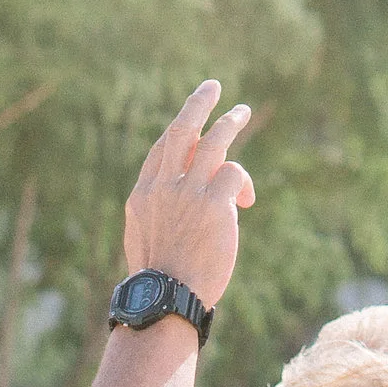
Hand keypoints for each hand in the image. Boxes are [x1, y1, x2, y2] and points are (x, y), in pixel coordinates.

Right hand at [122, 82, 253, 307]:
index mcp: (142, 195)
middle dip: (198, 104)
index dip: (178, 131)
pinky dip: (241, 181)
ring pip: (213, 142)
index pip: (161, 150)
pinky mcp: (215, 205)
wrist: (165, 299)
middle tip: (213, 87)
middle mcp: (163, 187)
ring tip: (240, 112)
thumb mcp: (142, 240)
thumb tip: (170, 206)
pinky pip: (233, 173)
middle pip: (181, 130)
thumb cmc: (158, 280)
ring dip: (229, 123)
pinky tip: (244, 199)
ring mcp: (188, 193)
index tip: (191, 121)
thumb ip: (156, 214)